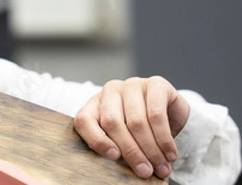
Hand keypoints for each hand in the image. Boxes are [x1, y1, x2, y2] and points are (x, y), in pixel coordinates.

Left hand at [73, 76, 189, 178]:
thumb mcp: (123, 139)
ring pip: (136, 121)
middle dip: (130, 151)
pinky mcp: (155, 84)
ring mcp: (132, 85)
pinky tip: (170, 153)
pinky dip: (164, 138)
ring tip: (162, 167)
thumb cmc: (140, 131)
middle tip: (145, 171)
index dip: (96, 140)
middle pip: (112, 122)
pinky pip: (156, 114)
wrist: (172, 115)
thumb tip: (119, 168)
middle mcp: (110, 91)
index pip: (84, 120)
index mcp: (95, 104)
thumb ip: (116, 148)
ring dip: (151, 149)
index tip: (114, 157)